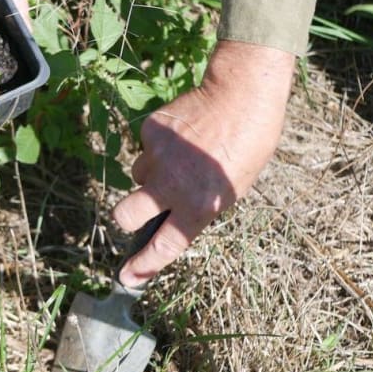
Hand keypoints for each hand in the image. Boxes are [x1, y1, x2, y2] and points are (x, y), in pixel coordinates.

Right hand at [112, 41, 294, 285]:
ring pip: (139, 175)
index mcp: (198, 206)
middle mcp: (171, 184)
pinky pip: (146, 148)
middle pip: (125, 215)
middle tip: (141, 210)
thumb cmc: (248, 145)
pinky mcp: (150, 131)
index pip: (163, 246)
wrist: (241, 94)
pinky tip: (183, 136)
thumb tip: (170, 218)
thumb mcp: (231, 189)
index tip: (127, 277)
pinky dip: (160, 147)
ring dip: (153, 174)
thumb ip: (197, 207)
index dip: (143, 266)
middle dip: (127, 219)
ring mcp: (157, 156)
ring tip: (183, 157)